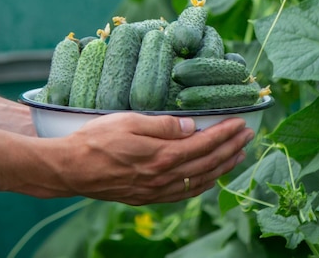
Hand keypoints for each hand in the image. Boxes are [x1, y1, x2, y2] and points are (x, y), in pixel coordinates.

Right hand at [52, 112, 253, 204]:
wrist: (70, 169)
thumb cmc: (95, 140)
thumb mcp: (129, 121)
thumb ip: (164, 126)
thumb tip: (192, 127)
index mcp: (161, 155)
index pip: (204, 144)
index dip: (225, 133)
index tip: (241, 123)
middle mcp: (163, 177)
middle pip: (207, 163)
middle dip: (231, 148)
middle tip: (248, 136)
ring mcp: (156, 190)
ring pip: (199, 181)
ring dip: (222, 168)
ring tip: (238, 156)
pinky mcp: (147, 197)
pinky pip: (183, 195)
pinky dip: (202, 186)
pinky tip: (210, 179)